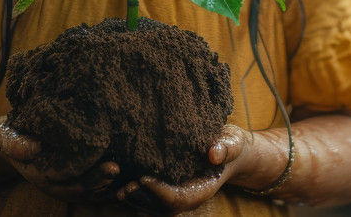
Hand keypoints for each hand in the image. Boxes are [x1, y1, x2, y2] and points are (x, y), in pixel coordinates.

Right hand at [0, 118, 120, 201]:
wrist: (14, 139)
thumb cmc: (14, 135)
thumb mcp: (9, 137)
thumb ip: (17, 144)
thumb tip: (32, 148)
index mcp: (44, 177)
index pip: (71, 182)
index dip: (92, 177)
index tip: (111, 167)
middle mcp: (59, 185)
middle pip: (85, 189)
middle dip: (105, 181)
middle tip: (123, 169)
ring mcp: (69, 184)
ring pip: (94, 193)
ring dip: (114, 189)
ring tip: (135, 182)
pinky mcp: (78, 177)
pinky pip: (98, 188)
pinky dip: (114, 187)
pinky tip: (132, 181)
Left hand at [115, 124, 250, 214]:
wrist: (228, 149)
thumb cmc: (230, 145)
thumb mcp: (231, 143)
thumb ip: (225, 149)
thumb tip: (214, 155)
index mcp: (201, 190)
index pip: (177, 198)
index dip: (160, 191)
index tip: (143, 178)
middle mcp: (187, 196)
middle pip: (161, 207)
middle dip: (142, 199)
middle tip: (124, 188)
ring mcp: (176, 192)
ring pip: (153, 204)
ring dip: (136, 198)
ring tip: (118, 188)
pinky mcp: (168, 185)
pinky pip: (150, 194)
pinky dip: (136, 191)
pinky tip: (121, 180)